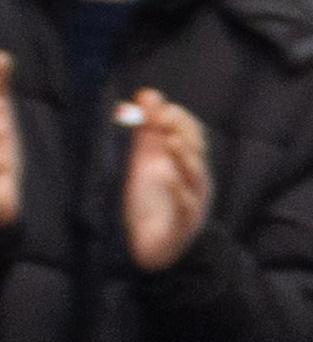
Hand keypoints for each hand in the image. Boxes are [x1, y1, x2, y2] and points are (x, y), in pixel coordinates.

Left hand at [124, 86, 214, 270]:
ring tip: (172, 140)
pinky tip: (167, 176)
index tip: (156, 104)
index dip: (177, 117)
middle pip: (196, 150)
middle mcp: (193, 179)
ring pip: (195, 176)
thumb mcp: (146, 161)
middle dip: (181, 131)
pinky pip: (184, 204)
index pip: (191, 132)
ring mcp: (192, 200)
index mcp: (186, 163)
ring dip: (184, 157)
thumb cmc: (153, 200)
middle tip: (163, 116)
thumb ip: (147, 131)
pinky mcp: (182, 222)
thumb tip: (148, 94)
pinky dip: (177, 189)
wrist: (154, 248)